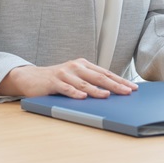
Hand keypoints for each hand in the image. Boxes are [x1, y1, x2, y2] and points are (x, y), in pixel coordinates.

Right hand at [0, 59, 137, 98]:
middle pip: (99, 77)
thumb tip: (110, 92)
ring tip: (108, 95)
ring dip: (97, 90)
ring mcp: (65, 73)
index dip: (120, 80)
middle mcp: (76, 67)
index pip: (106, 73)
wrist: (30, 77)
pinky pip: (66, 88)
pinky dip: (75, 93)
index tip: (133, 87)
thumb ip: (90, 82)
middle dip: (115, 85)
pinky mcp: (53, 81)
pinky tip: (83, 97)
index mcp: (84, 65)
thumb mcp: (75, 78)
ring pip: (84, 83)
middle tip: (127, 91)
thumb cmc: (57, 79)